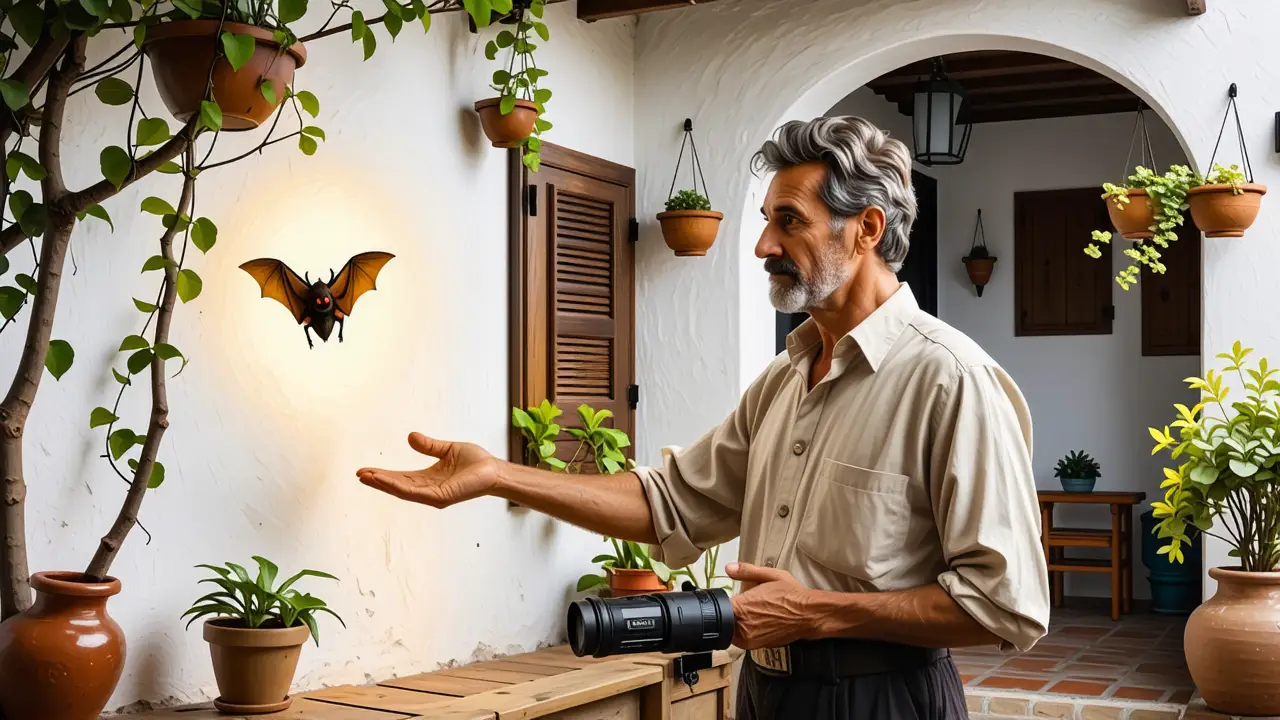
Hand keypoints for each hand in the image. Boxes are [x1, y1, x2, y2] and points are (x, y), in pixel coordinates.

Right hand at [357, 433, 501, 507]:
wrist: (494, 469)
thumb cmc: (475, 462)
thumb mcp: (446, 450)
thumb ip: (429, 446)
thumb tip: (410, 437)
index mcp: (428, 480)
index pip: (401, 478)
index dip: (383, 475)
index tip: (365, 470)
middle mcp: (428, 490)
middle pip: (398, 486)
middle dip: (378, 481)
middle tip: (359, 475)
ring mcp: (434, 495)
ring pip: (403, 490)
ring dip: (384, 484)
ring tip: (367, 477)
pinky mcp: (441, 496)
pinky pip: (416, 492)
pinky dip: (399, 487)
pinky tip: (386, 480)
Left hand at [725, 562, 814, 649]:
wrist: (810, 615)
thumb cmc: (791, 595)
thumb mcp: (770, 575)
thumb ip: (746, 571)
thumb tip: (729, 568)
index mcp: (741, 608)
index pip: (722, 607)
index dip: (728, 601)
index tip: (738, 597)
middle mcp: (743, 627)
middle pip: (726, 620)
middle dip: (734, 612)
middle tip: (750, 604)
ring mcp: (751, 640)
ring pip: (735, 631)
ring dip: (741, 623)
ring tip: (757, 613)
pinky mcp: (759, 647)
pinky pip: (747, 639)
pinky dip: (751, 631)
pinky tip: (763, 621)